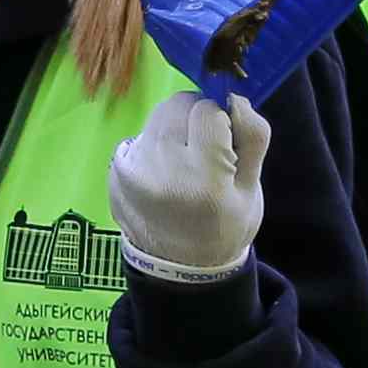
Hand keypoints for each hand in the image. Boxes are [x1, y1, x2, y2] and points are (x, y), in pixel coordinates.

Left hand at [107, 89, 269, 284]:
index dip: (220, 122)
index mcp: (203, 176)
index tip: (223, 146)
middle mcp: (161, 168)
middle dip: (193, 120)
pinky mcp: (115, 173)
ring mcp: (132, 171)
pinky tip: (162, 175)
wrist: (180, 269)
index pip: (207, 110)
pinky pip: (139, 137)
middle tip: (202, 152)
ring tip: (181, 165)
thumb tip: (235, 98)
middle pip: (177, 105)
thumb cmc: (224, 226)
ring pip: (157, 118)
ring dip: (172, 131)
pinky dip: (153, 147)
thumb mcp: (251, 188)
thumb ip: (252, 137)